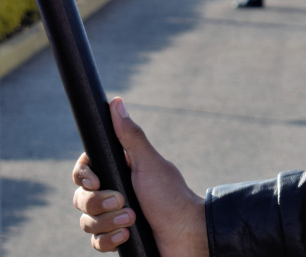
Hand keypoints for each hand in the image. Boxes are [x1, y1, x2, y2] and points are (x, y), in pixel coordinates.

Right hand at [71, 98, 207, 254]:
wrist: (185, 234)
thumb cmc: (170, 195)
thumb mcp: (149, 163)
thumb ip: (131, 136)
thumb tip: (117, 102)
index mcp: (120, 171)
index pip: (85, 170)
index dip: (83, 175)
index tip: (95, 181)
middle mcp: (113, 192)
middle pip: (80, 197)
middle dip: (99, 203)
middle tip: (124, 201)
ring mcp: (113, 216)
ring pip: (86, 221)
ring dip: (108, 222)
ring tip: (132, 219)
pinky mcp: (115, 237)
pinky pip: (95, 242)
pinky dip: (109, 240)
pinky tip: (126, 236)